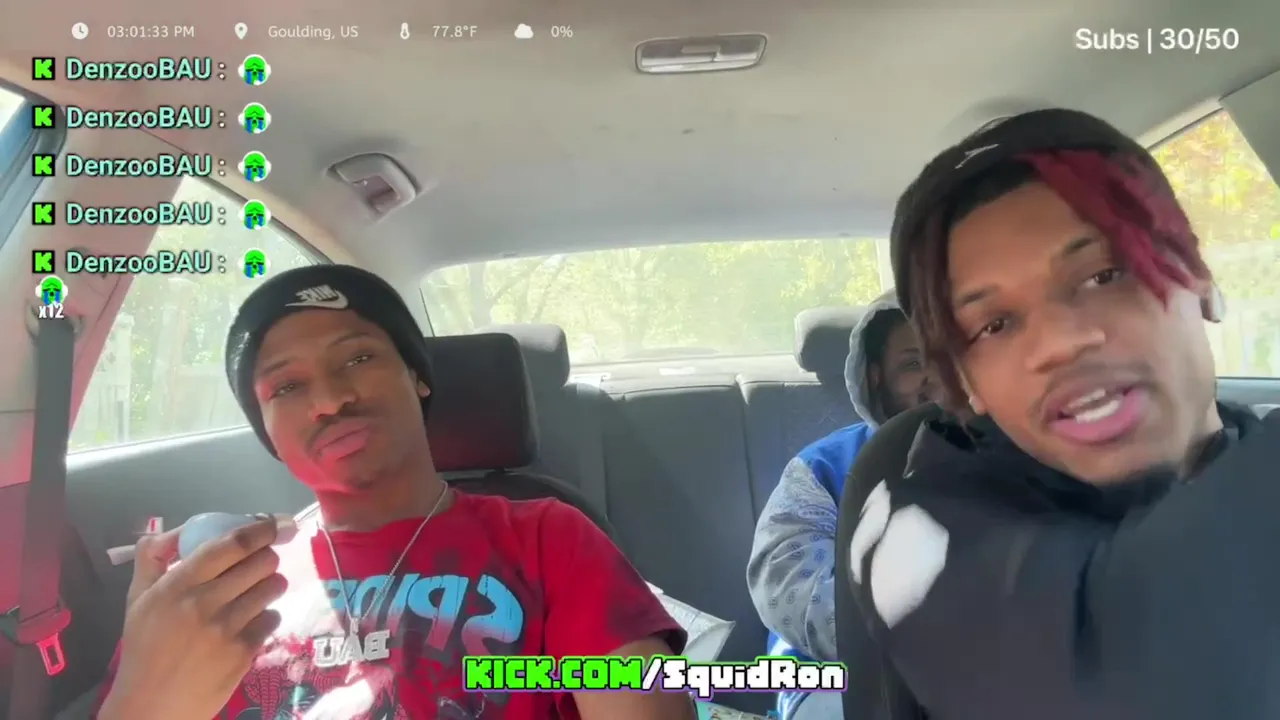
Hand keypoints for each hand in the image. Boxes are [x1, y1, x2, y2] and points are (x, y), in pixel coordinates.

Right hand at [99, 517, 286, 719]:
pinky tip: (251, 623)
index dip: (260, 529)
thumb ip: (153, 559)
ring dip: (270, 585)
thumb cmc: (144, 648)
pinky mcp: (243, 652)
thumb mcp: (138, 599)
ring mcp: (227, 629)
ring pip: (272, 588)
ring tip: (258, 592)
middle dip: (267, 558)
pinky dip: (267, 616)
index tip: (272, 524)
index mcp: (178, 584)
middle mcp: (205, 602)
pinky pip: (272, 618)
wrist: (151, 705)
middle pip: (261, 562)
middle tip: (260, 565)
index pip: (231, 544)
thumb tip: (176, 530)